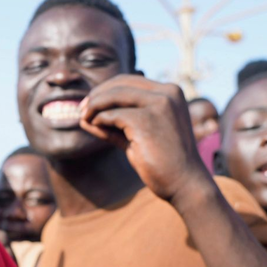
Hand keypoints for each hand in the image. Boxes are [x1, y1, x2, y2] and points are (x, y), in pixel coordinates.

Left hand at [79, 75, 210, 203]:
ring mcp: (159, 104)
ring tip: (83, 118)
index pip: (131, 81)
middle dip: (97, 95)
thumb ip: (116, 124)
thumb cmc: (163, 163)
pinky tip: (94, 127)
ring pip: (115, 96)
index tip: (89, 103)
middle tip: (81, 109)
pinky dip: (100, 120)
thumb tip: (84, 117)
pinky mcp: (147, 120)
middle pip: (121, 84)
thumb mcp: (138, 136)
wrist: (185, 184)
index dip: (106, 90)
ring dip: (94, 106)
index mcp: (170, 92)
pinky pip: (113, 114)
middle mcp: (168, 93)